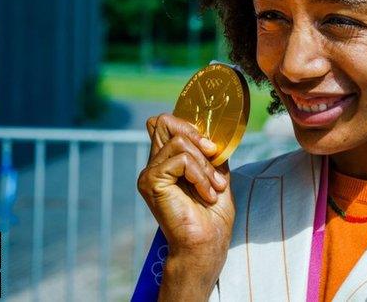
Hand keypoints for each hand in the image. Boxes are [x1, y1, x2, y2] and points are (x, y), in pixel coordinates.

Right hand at [137, 113, 234, 259]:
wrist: (206, 243)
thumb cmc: (213, 216)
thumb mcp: (217, 175)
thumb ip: (210, 153)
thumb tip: (213, 134)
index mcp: (168, 161)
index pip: (166, 123)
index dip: (190, 126)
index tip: (212, 149)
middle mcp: (155, 164)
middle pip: (164, 122)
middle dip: (196, 136)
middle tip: (214, 158)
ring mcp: (149, 173)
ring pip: (179, 142)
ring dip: (204, 165)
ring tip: (213, 188)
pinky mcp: (151, 181)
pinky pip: (180, 160)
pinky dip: (200, 175)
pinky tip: (206, 194)